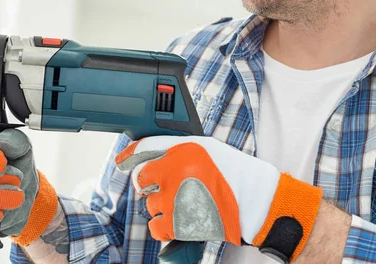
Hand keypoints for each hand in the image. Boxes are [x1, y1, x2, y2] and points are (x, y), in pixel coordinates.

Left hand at [116, 136, 322, 260]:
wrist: (254, 202)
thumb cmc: (232, 173)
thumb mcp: (204, 148)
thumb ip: (175, 147)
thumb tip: (148, 154)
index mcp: (180, 151)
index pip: (142, 149)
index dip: (128, 156)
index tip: (121, 161)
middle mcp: (173, 173)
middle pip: (141, 179)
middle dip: (149, 184)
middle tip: (166, 186)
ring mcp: (173, 200)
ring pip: (149, 204)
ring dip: (160, 205)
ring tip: (182, 203)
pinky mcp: (178, 224)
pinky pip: (154, 227)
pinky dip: (161, 226)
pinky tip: (174, 220)